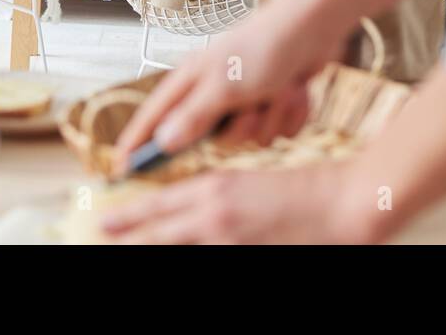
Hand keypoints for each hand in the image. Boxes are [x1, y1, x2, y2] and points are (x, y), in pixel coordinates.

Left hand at [100, 163, 374, 243]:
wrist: (341, 204)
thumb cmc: (302, 189)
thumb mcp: (247, 183)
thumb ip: (214, 198)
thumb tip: (188, 213)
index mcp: (214, 189)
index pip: (157, 206)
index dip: (128, 217)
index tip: (106, 222)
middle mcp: (213, 217)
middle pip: (157, 236)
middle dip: (130, 240)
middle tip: (104, 239)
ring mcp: (227, 243)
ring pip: (176, 251)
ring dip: (155, 249)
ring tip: (132, 248)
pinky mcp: (246, 258)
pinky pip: (206, 262)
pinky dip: (190, 259)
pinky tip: (185, 256)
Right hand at [113, 0, 345, 164]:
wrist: (315, 26)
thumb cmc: (265, 45)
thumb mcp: (225, 86)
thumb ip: (194, 117)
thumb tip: (163, 143)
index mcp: (192, 80)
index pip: (154, 117)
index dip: (138, 142)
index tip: (123, 169)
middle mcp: (215, 91)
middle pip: (215, 140)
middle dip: (241, 128)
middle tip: (252, 104)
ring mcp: (246, 98)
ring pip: (252, 139)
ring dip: (271, 117)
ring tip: (279, 89)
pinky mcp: (273, 103)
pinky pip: (278, 132)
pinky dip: (291, 114)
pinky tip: (295, 90)